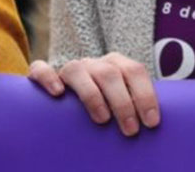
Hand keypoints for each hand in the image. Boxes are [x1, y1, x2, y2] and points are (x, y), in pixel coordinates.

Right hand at [28, 54, 159, 136]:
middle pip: (109, 73)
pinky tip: (58, 93)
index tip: (151, 122)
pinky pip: (41, 68)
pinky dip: (48, 77)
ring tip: (102, 119)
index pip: (135, 71)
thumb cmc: (103, 108)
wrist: (66, 97)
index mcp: (115, 65)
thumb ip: (133, 109)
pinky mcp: (42, 74)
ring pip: (77, 70)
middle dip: (123, 102)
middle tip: (131, 130)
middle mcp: (93, 64)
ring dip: (92, 95)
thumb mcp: (120, 105)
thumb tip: (154, 130)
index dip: (145, 94)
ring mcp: (68, 68)